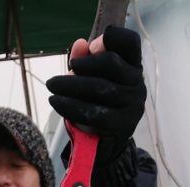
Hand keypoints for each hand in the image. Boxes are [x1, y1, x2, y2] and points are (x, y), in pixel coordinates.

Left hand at [46, 26, 145, 163]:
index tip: (91, 46)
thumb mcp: (90, 80)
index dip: (112, 38)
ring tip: (52, 85)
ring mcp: (132, 106)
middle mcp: (137, 85)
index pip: (130, 43)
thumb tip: (79, 44)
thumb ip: (85, 60)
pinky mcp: (121, 125)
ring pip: (101, 88)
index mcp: (133, 67)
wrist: (104, 144)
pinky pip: (94, 112)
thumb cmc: (97, 105)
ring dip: (71, 85)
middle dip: (83, 64)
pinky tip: (56, 101)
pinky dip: (71, 105)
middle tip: (66, 69)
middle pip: (111, 63)